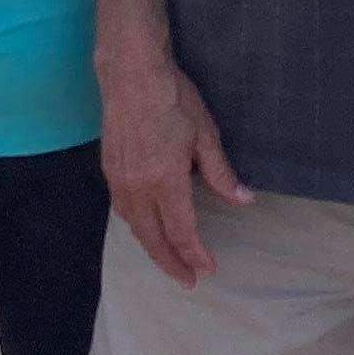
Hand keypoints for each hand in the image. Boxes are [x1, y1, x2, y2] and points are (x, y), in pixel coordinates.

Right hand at [98, 45, 251, 285]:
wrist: (131, 73)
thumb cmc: (172, 99)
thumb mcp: (205, 135)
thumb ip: (221, 173)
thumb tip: (244, 200)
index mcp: (165, 181)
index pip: (181, 231)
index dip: (194, 254)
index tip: (207, 269)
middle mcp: (138, 187)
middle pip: (153, 238)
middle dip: (171, 263)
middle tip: (187, 280)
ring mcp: (119, 180)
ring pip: (134, 226)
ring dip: (152, 246)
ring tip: (168, 258)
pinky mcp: (109, 170)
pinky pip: (123, 209)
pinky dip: (137, 226)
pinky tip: (146, 226)